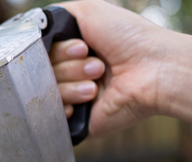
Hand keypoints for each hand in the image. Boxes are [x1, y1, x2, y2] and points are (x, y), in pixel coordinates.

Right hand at [51, 0, 181, 137]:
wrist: (155, 70)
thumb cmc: (130, 38)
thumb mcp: (89, 10)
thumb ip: (56, 16)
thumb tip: (35, 27)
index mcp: (74, 48)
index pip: (41, 50)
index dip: (59, 49)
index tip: (81, 46)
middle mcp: (72, 71)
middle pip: (40, 70)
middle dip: (68, 65)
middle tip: (98, 64)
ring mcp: (74, 96)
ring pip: (45, 91)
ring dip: (73, 82)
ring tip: (99, 81)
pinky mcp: (77, 121)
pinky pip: (51, 115)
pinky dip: (66, 104)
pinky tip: (89, 98)